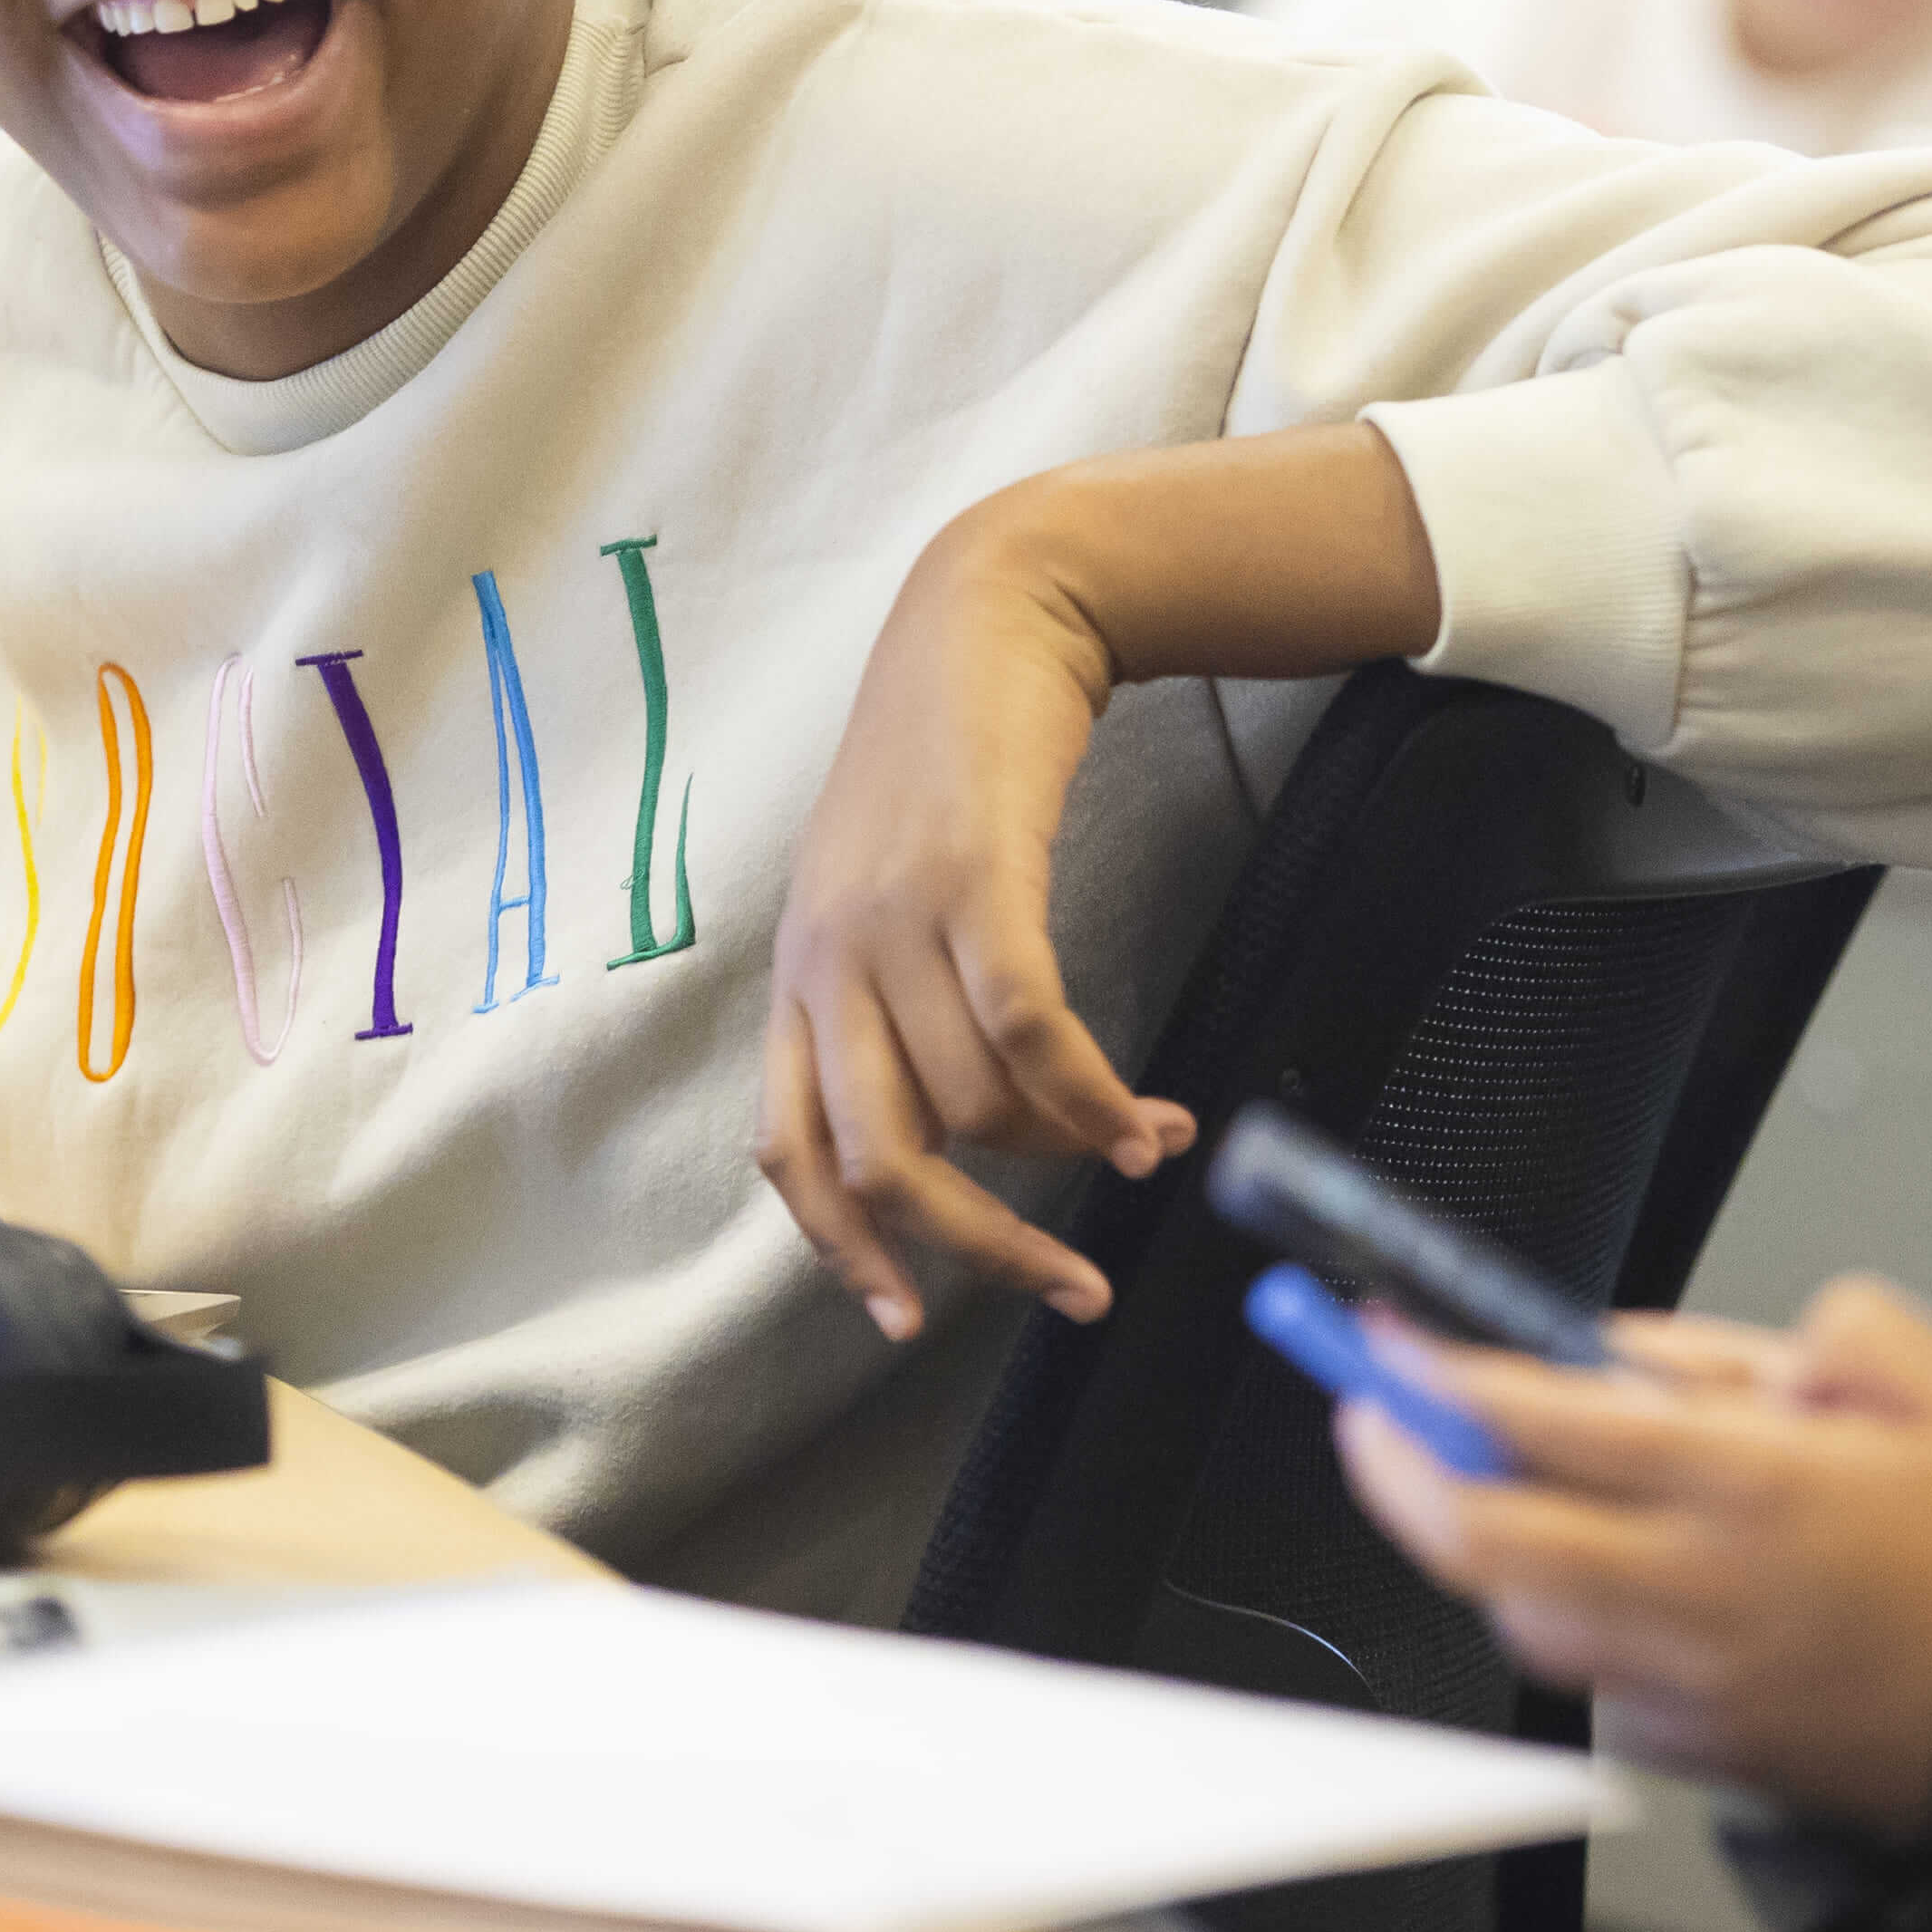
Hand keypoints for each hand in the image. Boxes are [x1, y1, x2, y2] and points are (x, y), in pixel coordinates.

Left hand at [759, 425, 1438, 1339]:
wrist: (990, 612)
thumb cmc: (948, 758)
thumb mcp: (886, 884)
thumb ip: (895, 994)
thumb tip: (971, 1129)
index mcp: (800, 971)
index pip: (786, 1150)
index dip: (841, 1251)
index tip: (909, 1320)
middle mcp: (828, 957)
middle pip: (880, 1161)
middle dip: (979, 1249)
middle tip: (1069, 1288)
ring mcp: (895, 918)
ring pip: (973, 1105)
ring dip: (1070, 1154)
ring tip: (1144, 1149)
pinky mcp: (974, 879)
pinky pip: (1031, 1033)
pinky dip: (1091, 1098)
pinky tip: (1143, 1118)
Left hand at [1332, 1280, 1931, 1833]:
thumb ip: (1819, 1333)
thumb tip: (1692, 1345)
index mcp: (1757, 1484)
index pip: (1546, 1420)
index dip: (1442, 1374)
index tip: (1386, 1337)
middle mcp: (1707, 1589)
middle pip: (1490, 1540)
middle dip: (1399, 1470)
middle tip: (1369, 1414)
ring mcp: (1704, 1684)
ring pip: (1529, 1623)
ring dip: (1486, 1554)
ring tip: (1482, 1492)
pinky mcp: (1722, 1755)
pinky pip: (1606, 1689)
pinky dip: (1580, 1632)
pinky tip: (1608, 1586)